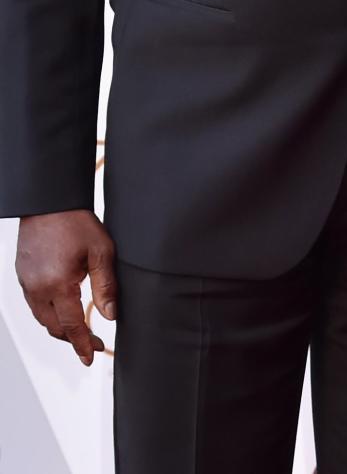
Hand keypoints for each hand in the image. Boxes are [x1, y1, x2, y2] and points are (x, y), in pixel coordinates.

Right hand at [16, 211, 116, 365]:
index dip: (82, 344)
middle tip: (93, 342)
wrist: (49, 202)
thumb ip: (106, 285)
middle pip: (54, 326)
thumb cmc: (76, 223)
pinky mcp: (23, 275)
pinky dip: (49, 313)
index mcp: (57, 285)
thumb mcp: (101, 251)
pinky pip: (35, 304)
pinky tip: (62, 309)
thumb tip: (111, 316)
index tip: (90, 357)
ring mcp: (27, 283)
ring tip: (79, 329)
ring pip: (42, 318)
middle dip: (73, 339)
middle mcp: (37, 289)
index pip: (71, 325)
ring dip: (60, 327)